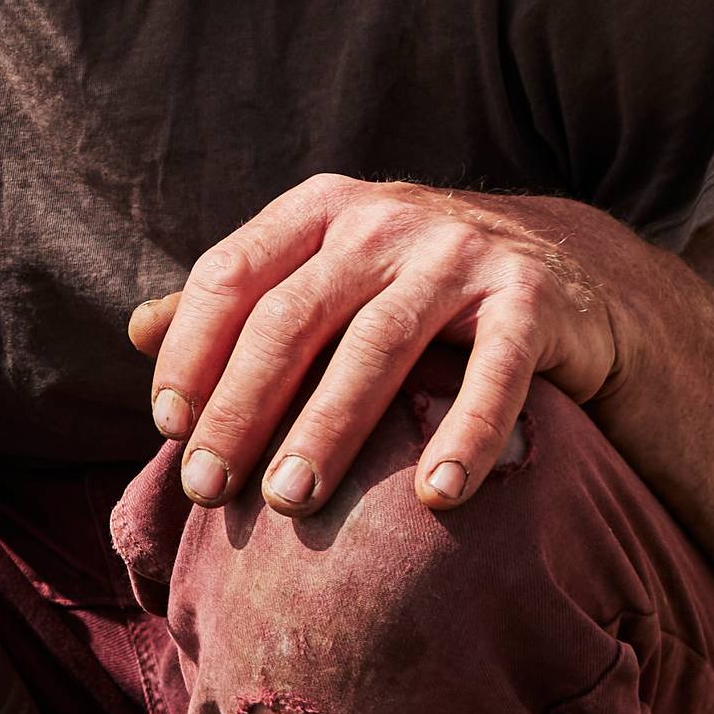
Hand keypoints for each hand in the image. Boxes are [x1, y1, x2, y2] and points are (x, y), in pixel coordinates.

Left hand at [126, 176, 633, 514]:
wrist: (576, 275)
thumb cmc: (420, 289)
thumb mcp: (330, 273)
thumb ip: (242, 300)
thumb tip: (137, 331)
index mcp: (324, 210)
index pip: (233, 273)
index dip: (192, 350)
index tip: (166, 426)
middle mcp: (388, 220)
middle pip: (293, 315)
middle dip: (240, 405)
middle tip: (204, 487)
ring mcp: (463, 255)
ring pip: (379, 344)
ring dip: (328, 429)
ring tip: (289, 503)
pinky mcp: (533, 300)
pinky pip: (495, 373)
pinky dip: (465, 436)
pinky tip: (435, 498)